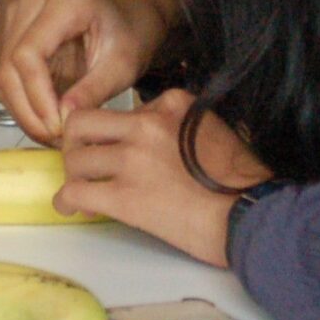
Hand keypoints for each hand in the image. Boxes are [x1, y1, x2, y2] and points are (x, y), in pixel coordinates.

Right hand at [0, 0, 157, 140]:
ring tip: (52, 133)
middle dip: (28, 110)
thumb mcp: (122, 67)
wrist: (129, 17)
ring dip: (22, 110)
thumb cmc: (130, 36)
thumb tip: (62, 120)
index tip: (57, 127)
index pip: (29, 54)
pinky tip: (44, 118)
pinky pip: (7, 73)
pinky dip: (21, 101)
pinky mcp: (13, 28)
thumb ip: (93, 91)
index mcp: (65, 0)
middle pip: (9, 65)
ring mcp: (19, 12)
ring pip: (3, 73)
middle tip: (54, 139)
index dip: (37, 96)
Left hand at [55, 88, 267, 264]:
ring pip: (75, 159)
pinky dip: (67, 201)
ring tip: (81, 189)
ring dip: (74, 175)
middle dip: (75, 143)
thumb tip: (157, 139)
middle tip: (83, 161)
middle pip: (83, 123)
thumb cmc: (242, 180)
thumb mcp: (215, 128)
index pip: (121, 108)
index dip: (111, 131)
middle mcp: (146, 125)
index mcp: (171, 104)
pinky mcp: (125, 196)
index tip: (112, 147)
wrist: (251, 214)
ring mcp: (132, 159)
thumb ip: (181, 123)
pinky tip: (71, 207)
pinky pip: (76, 192)